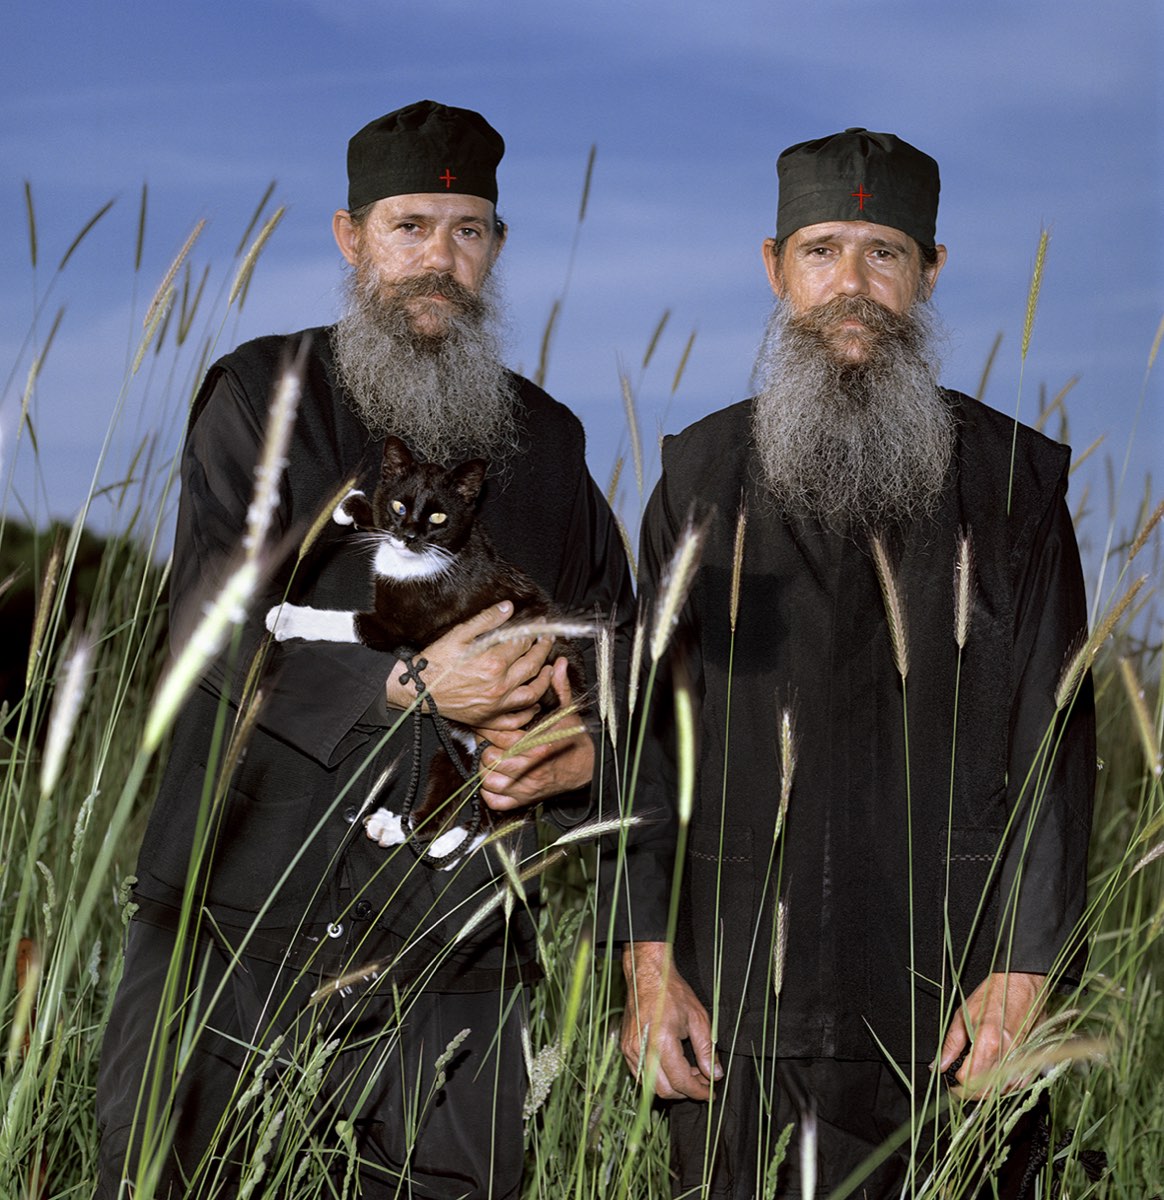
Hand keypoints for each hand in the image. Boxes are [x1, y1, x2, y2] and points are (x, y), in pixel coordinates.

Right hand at [385, 602, 552, 726]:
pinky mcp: (489, 719)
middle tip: (548, 640)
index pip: (522, 643)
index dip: (533, 631)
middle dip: (543, 650)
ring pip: (532, 693)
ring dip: (544, 680)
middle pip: (532, 665)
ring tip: (548, 668)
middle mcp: (499, 685)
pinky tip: (535, 701)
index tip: (539, 624)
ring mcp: (496, 705)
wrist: (419, 689)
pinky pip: (517, 718)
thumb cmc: (437, 660)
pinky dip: (529, 711)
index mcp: (492, 662)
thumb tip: (509, 607)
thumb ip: (486, 620)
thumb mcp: (459, 634)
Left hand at [476, 658, 592, 809]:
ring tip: (490, 759)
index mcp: (538, 745)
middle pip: (491, 761)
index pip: (501, 740)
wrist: (585, 768)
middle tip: (487, 742)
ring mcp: (527, 787)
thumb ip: (559, 688)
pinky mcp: (525, 801)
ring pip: (490, 782)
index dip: (489, 731)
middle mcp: (531, 769)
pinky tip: (494, 780)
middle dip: (485, 750)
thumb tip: (558, 663)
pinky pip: (496, 802)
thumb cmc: (572, 739)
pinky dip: (490, 793)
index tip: (487, 726)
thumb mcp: (566, 712)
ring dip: (486, 771)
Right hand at [620, 941, 720, 1100]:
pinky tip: (671, 1065)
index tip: (710, 1092)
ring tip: (688, 1071)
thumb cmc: (672, 991)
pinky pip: (640, 1074)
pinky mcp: (625, 1047)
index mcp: (661, 1041)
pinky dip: (657, 1077)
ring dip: (671, 1086)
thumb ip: (707, 1050)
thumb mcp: (698, 1017)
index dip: (698, 1091)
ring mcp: (630, 1049)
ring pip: (650, 1085)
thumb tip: (715, 1075)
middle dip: (685, 1091)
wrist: (647, 974)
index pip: (681, 1081)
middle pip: (664, 1090)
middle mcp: (642, 1048)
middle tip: (701, 1080)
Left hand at [939, 971, 1045, 1094]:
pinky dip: (1004, 1087)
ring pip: (1002, 1092)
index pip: (969, 1079)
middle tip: (960, 1084)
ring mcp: (1022, 1060)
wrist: (1021, 985)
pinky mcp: (1032, 1061)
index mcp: (988, 1042)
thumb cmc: (993, 995)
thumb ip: (951, 1044)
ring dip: (986, 1091)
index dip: (957, 1083)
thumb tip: (938, 1065)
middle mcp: (1007, 1055)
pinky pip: (1017, 1086)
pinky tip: (995, 1077)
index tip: (952, 1080)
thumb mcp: (963, 1015)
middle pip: (986, 1091)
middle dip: (970, 1092)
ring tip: (976, 1080)